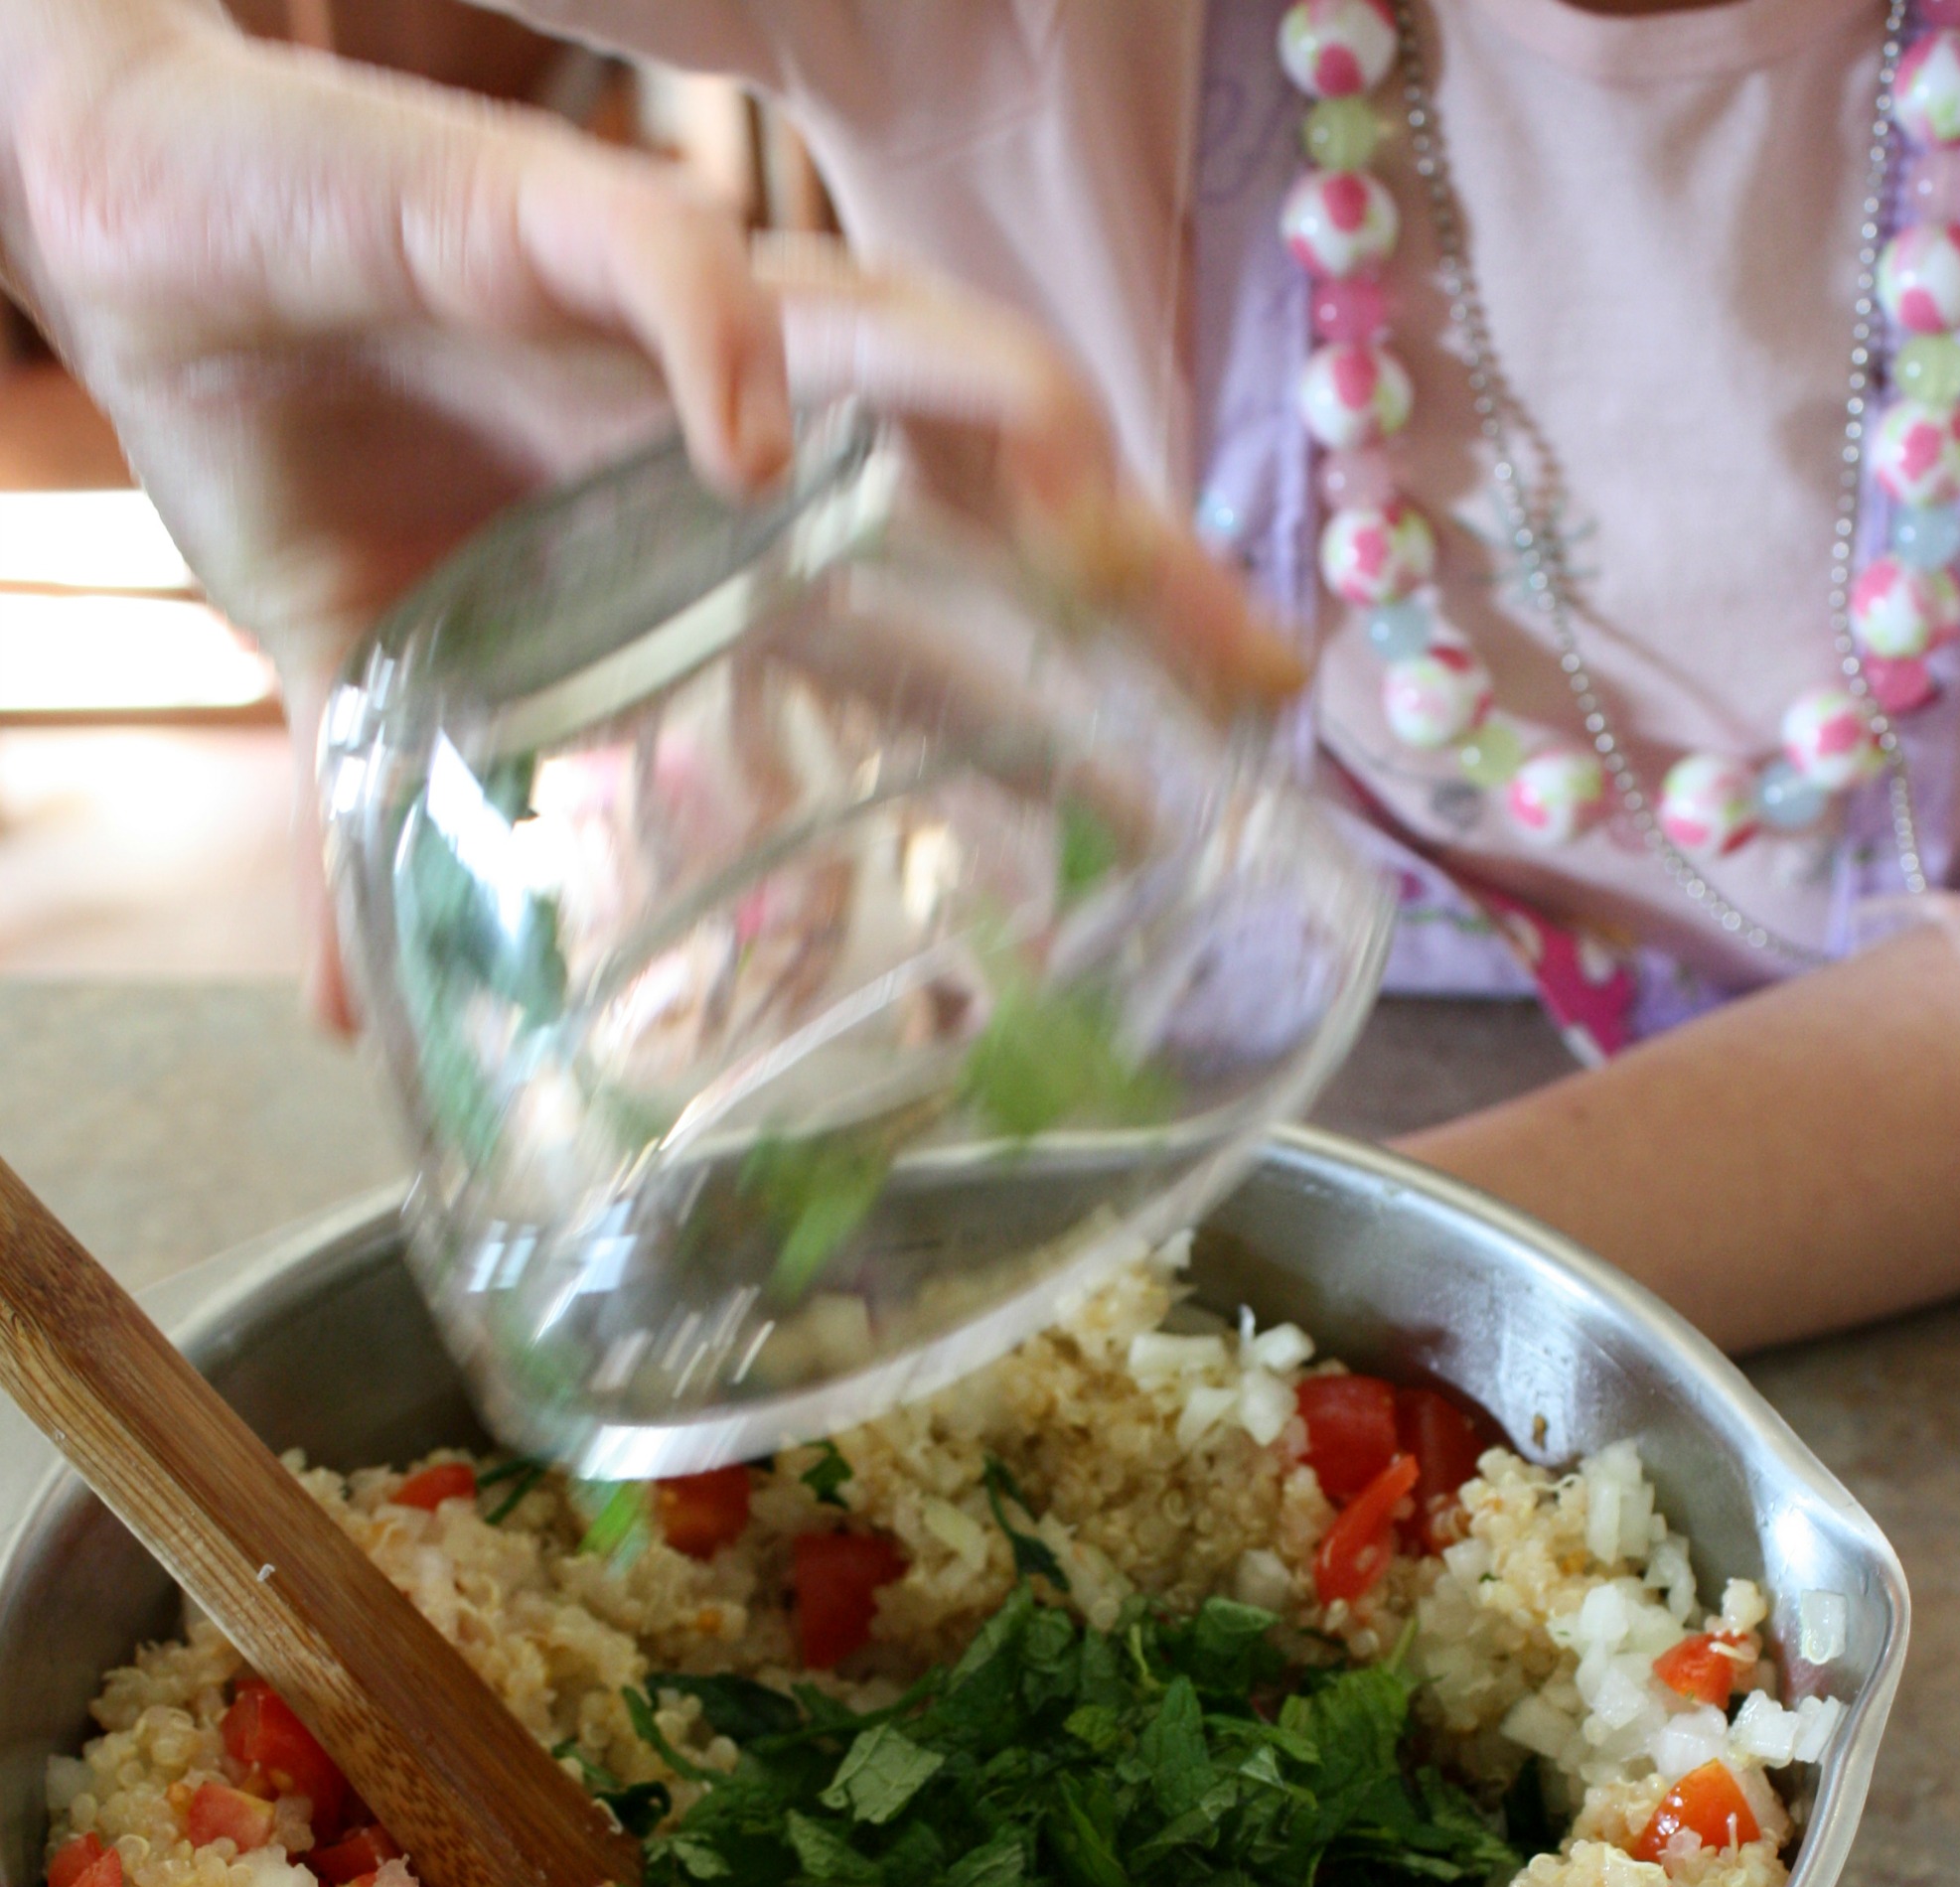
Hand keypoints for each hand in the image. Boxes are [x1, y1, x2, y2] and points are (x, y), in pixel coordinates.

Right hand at [1, 4, 1296, 1019]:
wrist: (116, 220)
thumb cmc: (276, 418)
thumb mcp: (362, 676)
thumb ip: (396, 832)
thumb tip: (360, 1025)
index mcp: (709, 522)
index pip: (940, 602)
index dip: (1079, 686)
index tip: (1216, 776)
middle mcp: (723, 407)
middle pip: (982, 476)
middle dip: (1126, 569)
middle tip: (1260, 674)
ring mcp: (641, 308)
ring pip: (883, 338)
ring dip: (1009, 426)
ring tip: (1112, 525)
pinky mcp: (517, 207)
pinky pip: (656, 258)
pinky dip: (719, 339)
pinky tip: (764, 438)